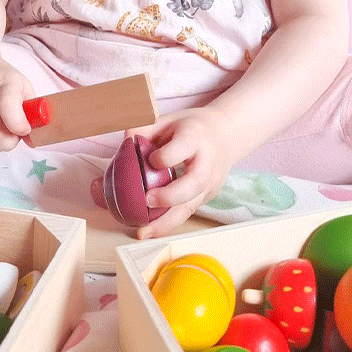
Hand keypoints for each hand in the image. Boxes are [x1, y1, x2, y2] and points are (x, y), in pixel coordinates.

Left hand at [132, 107, 234, 239]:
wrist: (225, 135)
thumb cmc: (190, 128)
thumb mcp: (169, 120)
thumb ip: (145, 128)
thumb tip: (125, 143)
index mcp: (195, 137)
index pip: (184, 147)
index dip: (165, 156)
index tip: (151, 160)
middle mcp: (207, 162)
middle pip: (194, 182)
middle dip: (170, 196)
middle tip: (147, 201)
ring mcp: (210, 183)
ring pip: (191, 206)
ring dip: (166, 222)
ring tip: (143, 231)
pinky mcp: (207, 197)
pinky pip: (187, 212)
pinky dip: (168, 223)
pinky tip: (150, 229)